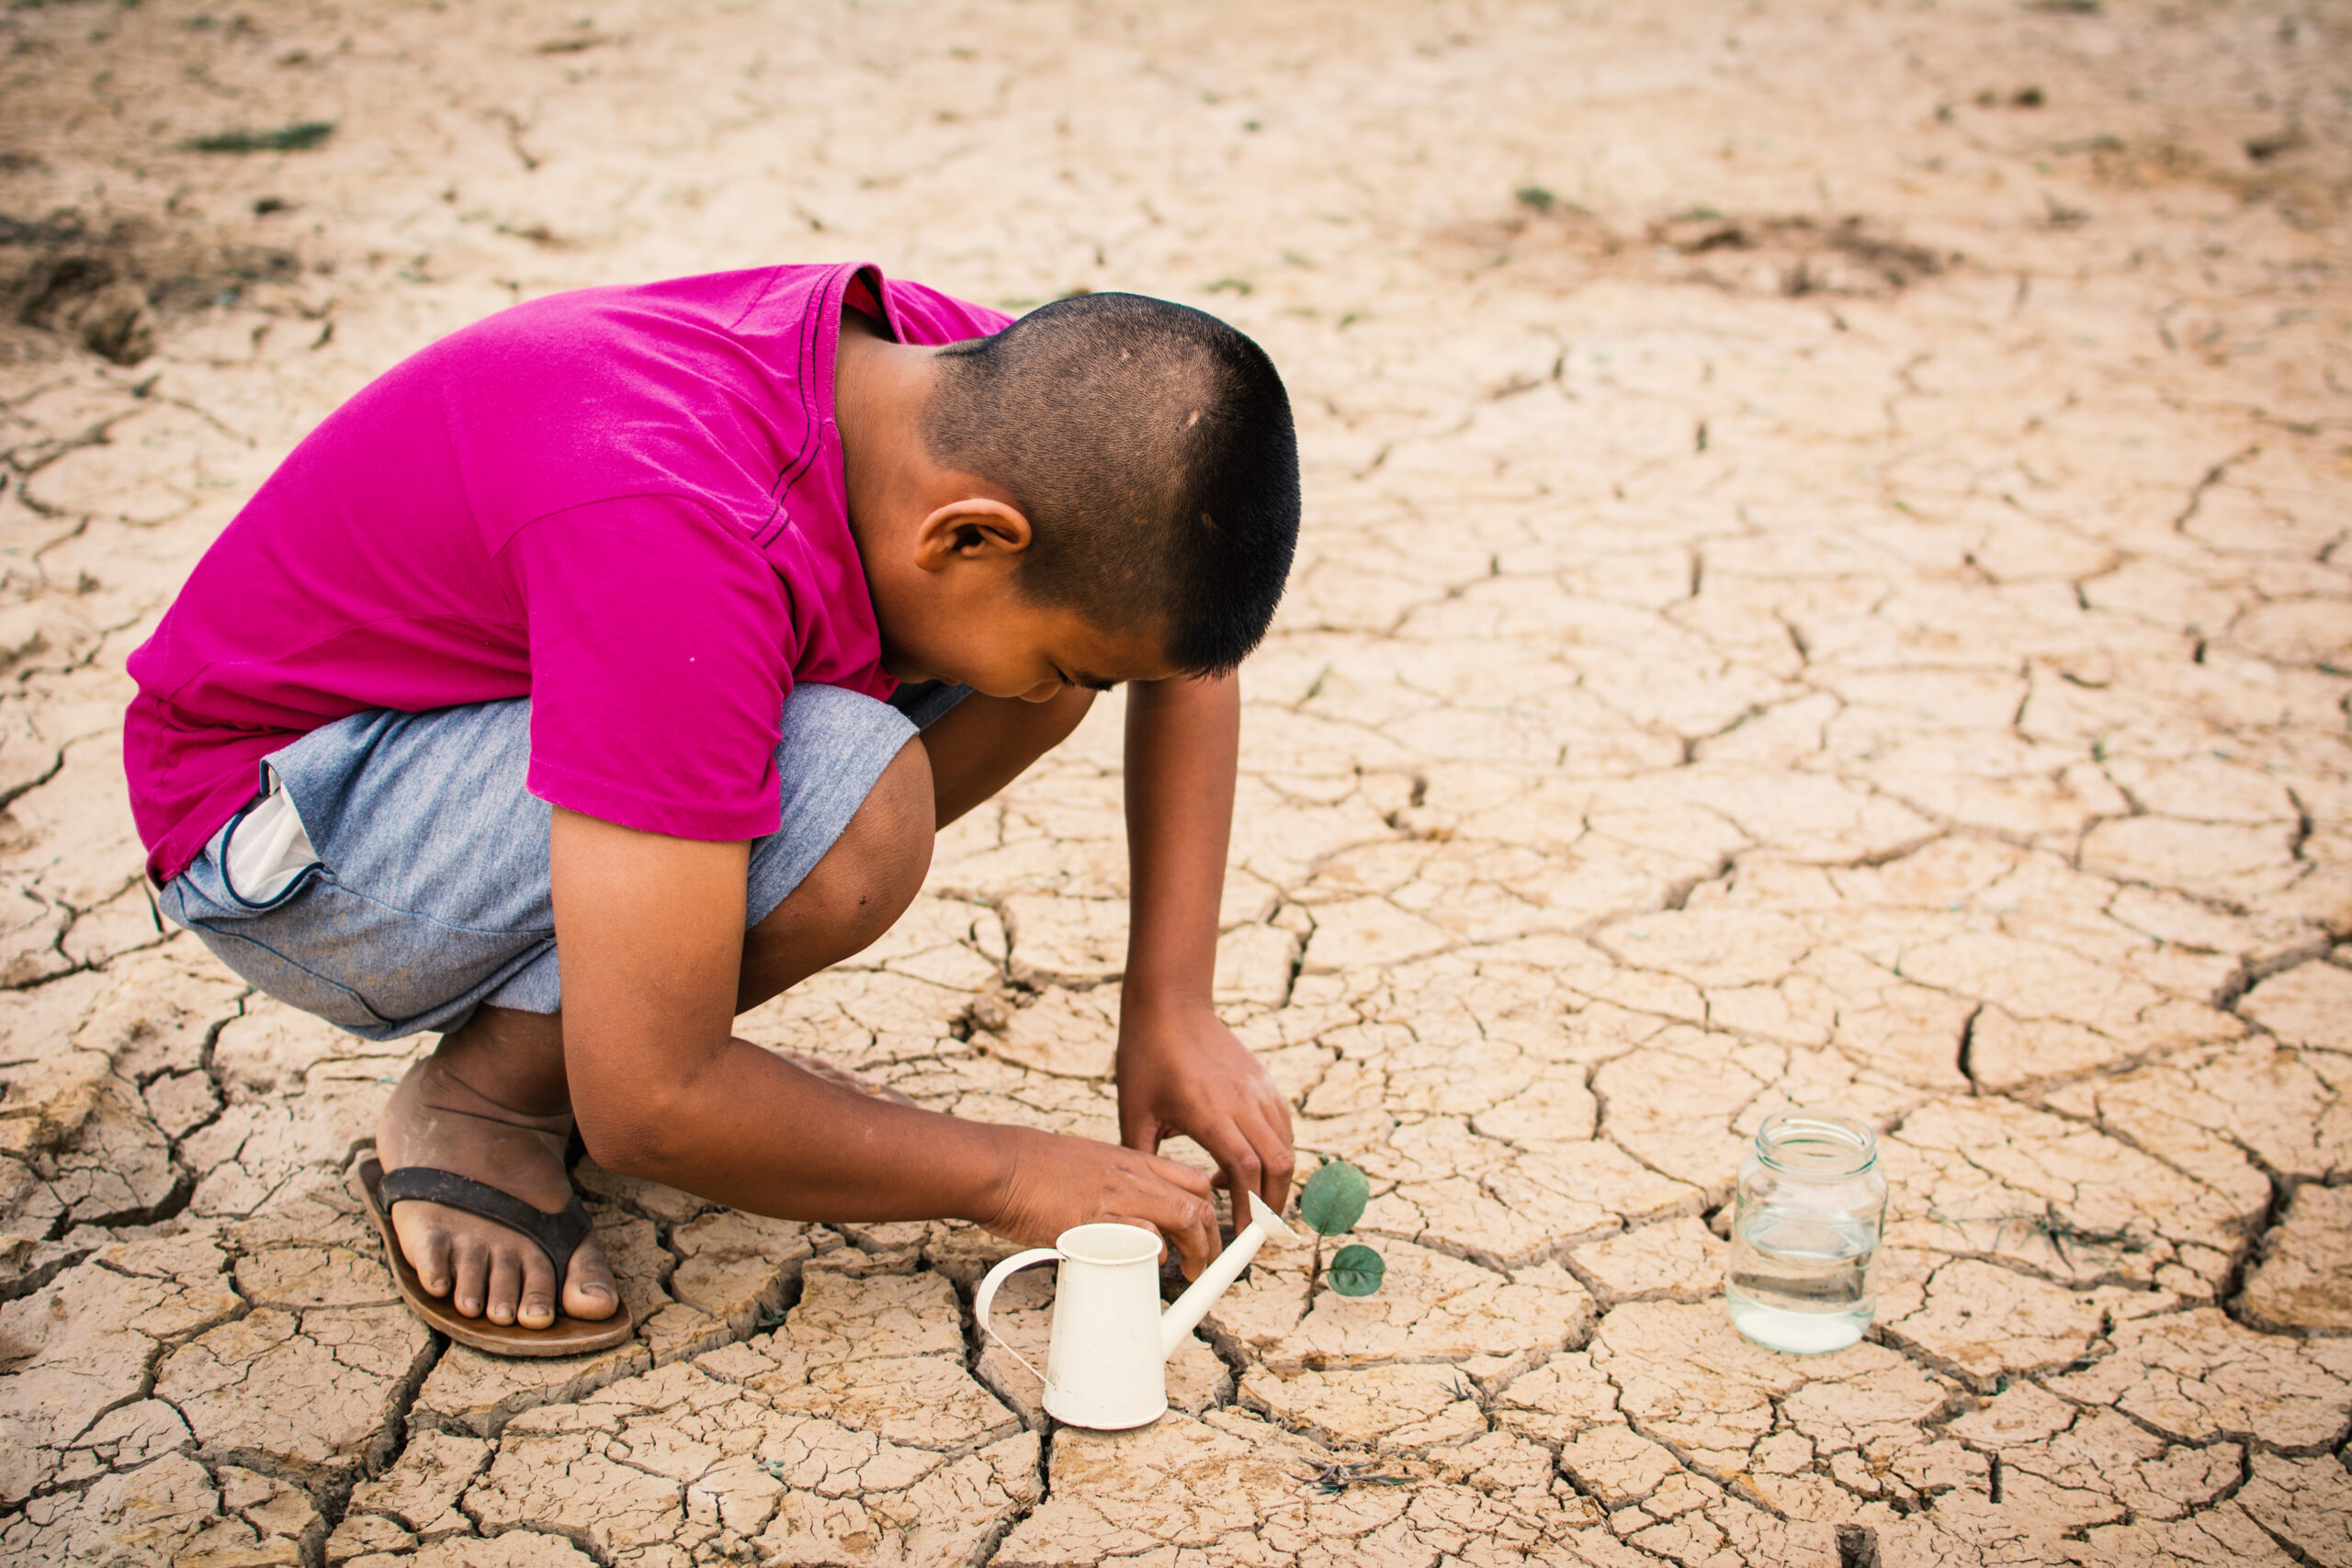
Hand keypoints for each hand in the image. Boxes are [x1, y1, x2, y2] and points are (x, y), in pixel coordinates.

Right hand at [974, 1124, 1221, 1277]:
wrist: (1002, 1165)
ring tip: (1192, 1274)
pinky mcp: (1096, 1222)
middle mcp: (1132, 1177)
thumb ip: (1116, 1185)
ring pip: (1182, 1218)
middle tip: (1207, 1265)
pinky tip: (1151, 1267)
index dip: (1209, 1211)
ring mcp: (1116, 1198)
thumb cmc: (1036, 1168)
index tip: (1210, 1234)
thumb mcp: (1089, 1163)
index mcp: (1132, 1161)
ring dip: (1196, 1251)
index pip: (1192, 1180)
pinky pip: (1142, 1238)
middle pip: (1196, 1204)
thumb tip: (1132, 1217)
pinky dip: (1155, 1255)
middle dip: (1212, 1240)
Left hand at [1115, 996, 1296, 1221]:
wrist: (1171, 1003)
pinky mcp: (1263, 1080)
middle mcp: (1241, 1100)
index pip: (1245, 1170)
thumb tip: (1145, 1200)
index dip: (1249, 1209)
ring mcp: (1257, 1088)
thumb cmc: (1146, 1055)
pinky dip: (1275, 1152)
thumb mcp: (1134, 1112)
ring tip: (1251, 1200)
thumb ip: (1143, 1158)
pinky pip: (1282, 1125)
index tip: (1241, 1238)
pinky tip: (1248, 1161)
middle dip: (1272, 1205)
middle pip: (1279, 1163)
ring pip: (1286, 1145)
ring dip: (1276, 1180)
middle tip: (1256, 1231)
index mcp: (1208, 1112)